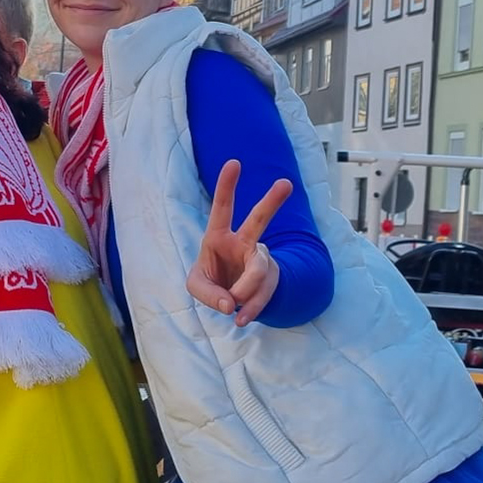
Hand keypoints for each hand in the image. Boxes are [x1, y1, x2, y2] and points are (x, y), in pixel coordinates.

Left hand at [186, 160, 292, 327]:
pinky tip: (241, 319)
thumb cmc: (211, 282)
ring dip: (244, 292)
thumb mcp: (196, 285)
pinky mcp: (270, 279)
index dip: (227, 187)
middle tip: (286, 183)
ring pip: (259, 270)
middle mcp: (243, 243)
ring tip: (233, 309)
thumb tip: (229, 304)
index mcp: (218, 237)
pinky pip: (263, 293)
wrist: (234, 299)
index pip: (222, 209)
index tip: (233, 163)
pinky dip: (250, 309)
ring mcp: (259, 260)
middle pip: (259, 220)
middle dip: (272, 202)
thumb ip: (206, 293)